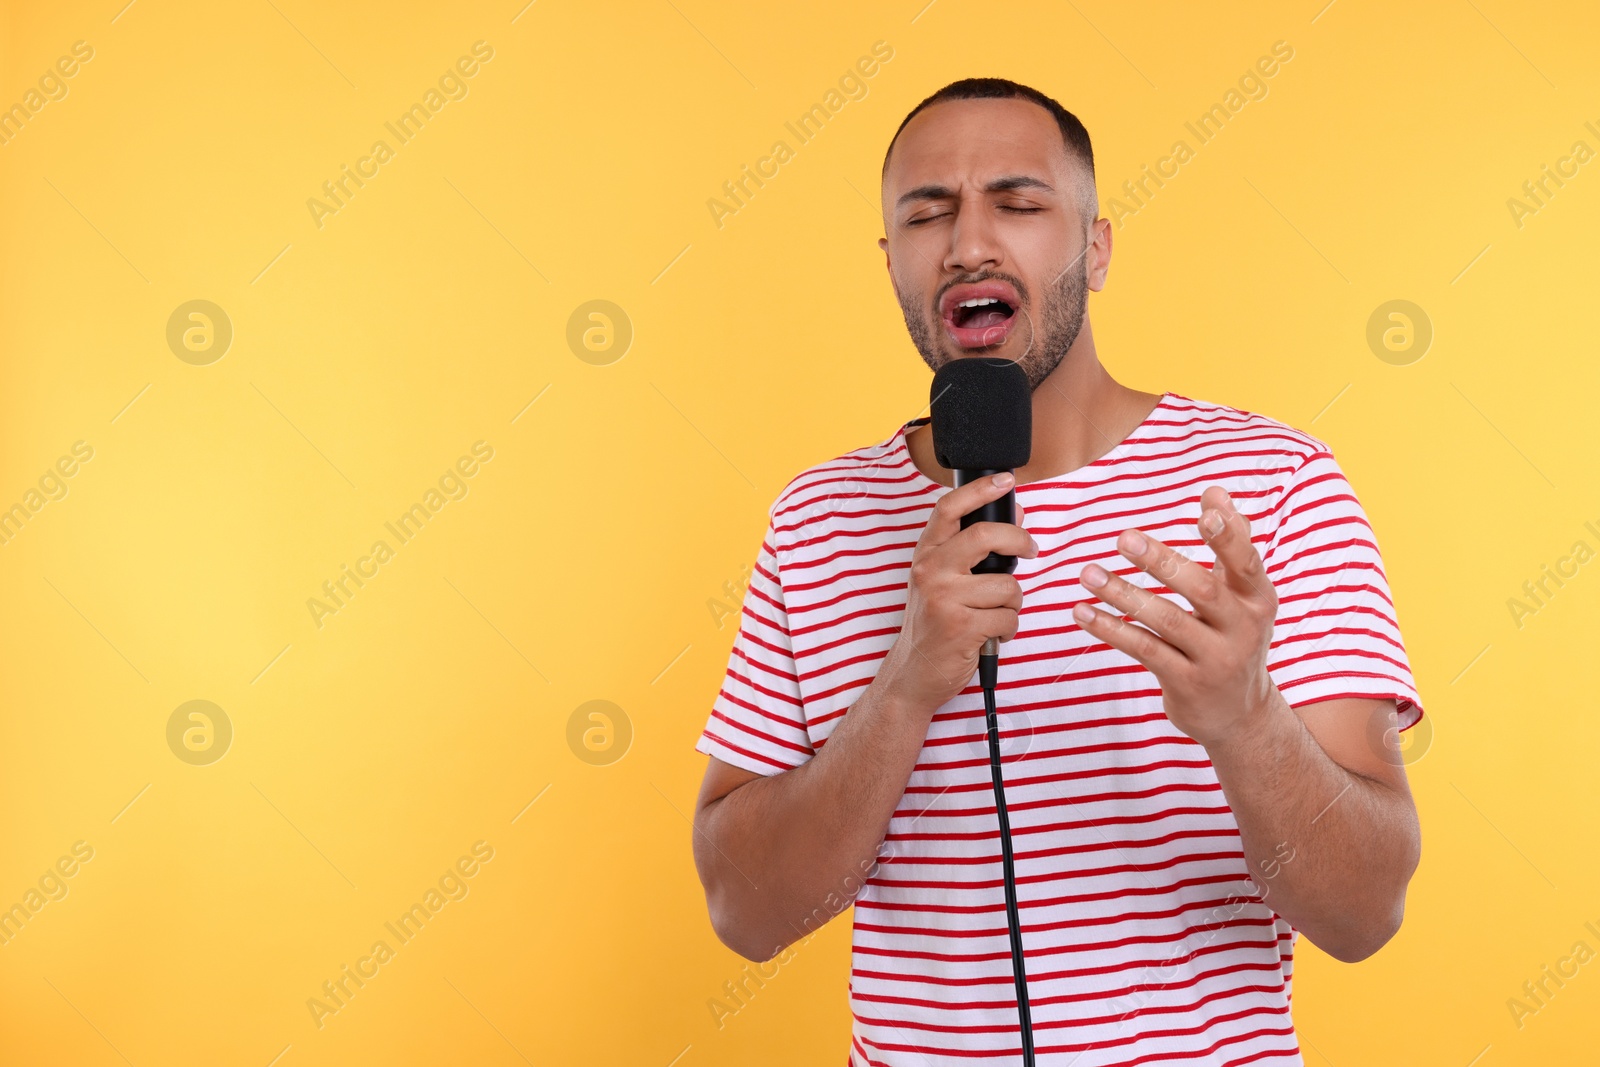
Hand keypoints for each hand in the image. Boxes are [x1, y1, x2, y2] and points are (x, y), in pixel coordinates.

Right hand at [879, 472, 1038, 716]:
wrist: (914, 673)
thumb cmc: (934, 624)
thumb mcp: (944, 581)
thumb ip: (972, 550)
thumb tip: (1016, 516)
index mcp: (926, 556)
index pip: (949, 509)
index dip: (980, 489)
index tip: (1006, 479)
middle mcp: (930, 572)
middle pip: (985, 535)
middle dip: (1019, 540)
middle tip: (1031, 550)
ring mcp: (943, 599)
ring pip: (1007, 585)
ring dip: (1012, 603)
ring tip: (994, 614)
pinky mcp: (961, 627)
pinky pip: (1008, 617)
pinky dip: (1009, 628)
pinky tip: (990, 634)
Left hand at [1071, 485, 1278, 747]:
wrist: (1240, 714)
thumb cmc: (1234, 638)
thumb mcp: (1244, 595)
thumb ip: (1231, 542)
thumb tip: (1215, 491)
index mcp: (1257, 598)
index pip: (1245, 561)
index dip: (1228, 536)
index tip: (1205, 511)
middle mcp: (1242, 627)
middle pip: (1200, 589)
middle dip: (1161, 562)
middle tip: (1124, 539)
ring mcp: (1215, 658)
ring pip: (1165, 620)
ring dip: (1123, 594)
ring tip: (1089, 573)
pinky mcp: (1186, 682)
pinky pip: (1144, 649)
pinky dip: (1111, 629)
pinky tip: (1083, 612)